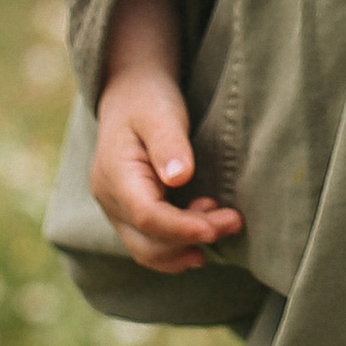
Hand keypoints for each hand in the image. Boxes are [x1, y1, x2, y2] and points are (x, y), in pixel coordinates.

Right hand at [91, 0, 242, 270]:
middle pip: (147, 241)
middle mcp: (111, 199)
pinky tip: (206, 232)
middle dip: (191, 239)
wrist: (130, 95)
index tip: (217, 226)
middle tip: (234, 221)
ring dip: (186, 248)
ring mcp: (118, 210)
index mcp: (114, 175)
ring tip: (224, 226)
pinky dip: (178, 246)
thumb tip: (179, 177)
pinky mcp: (131, 213)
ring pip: (147, 250)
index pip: (147, 216)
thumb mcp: (160, 112)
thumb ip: (169, 144)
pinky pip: (150, 243)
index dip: (182, 227)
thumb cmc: (149, 100)